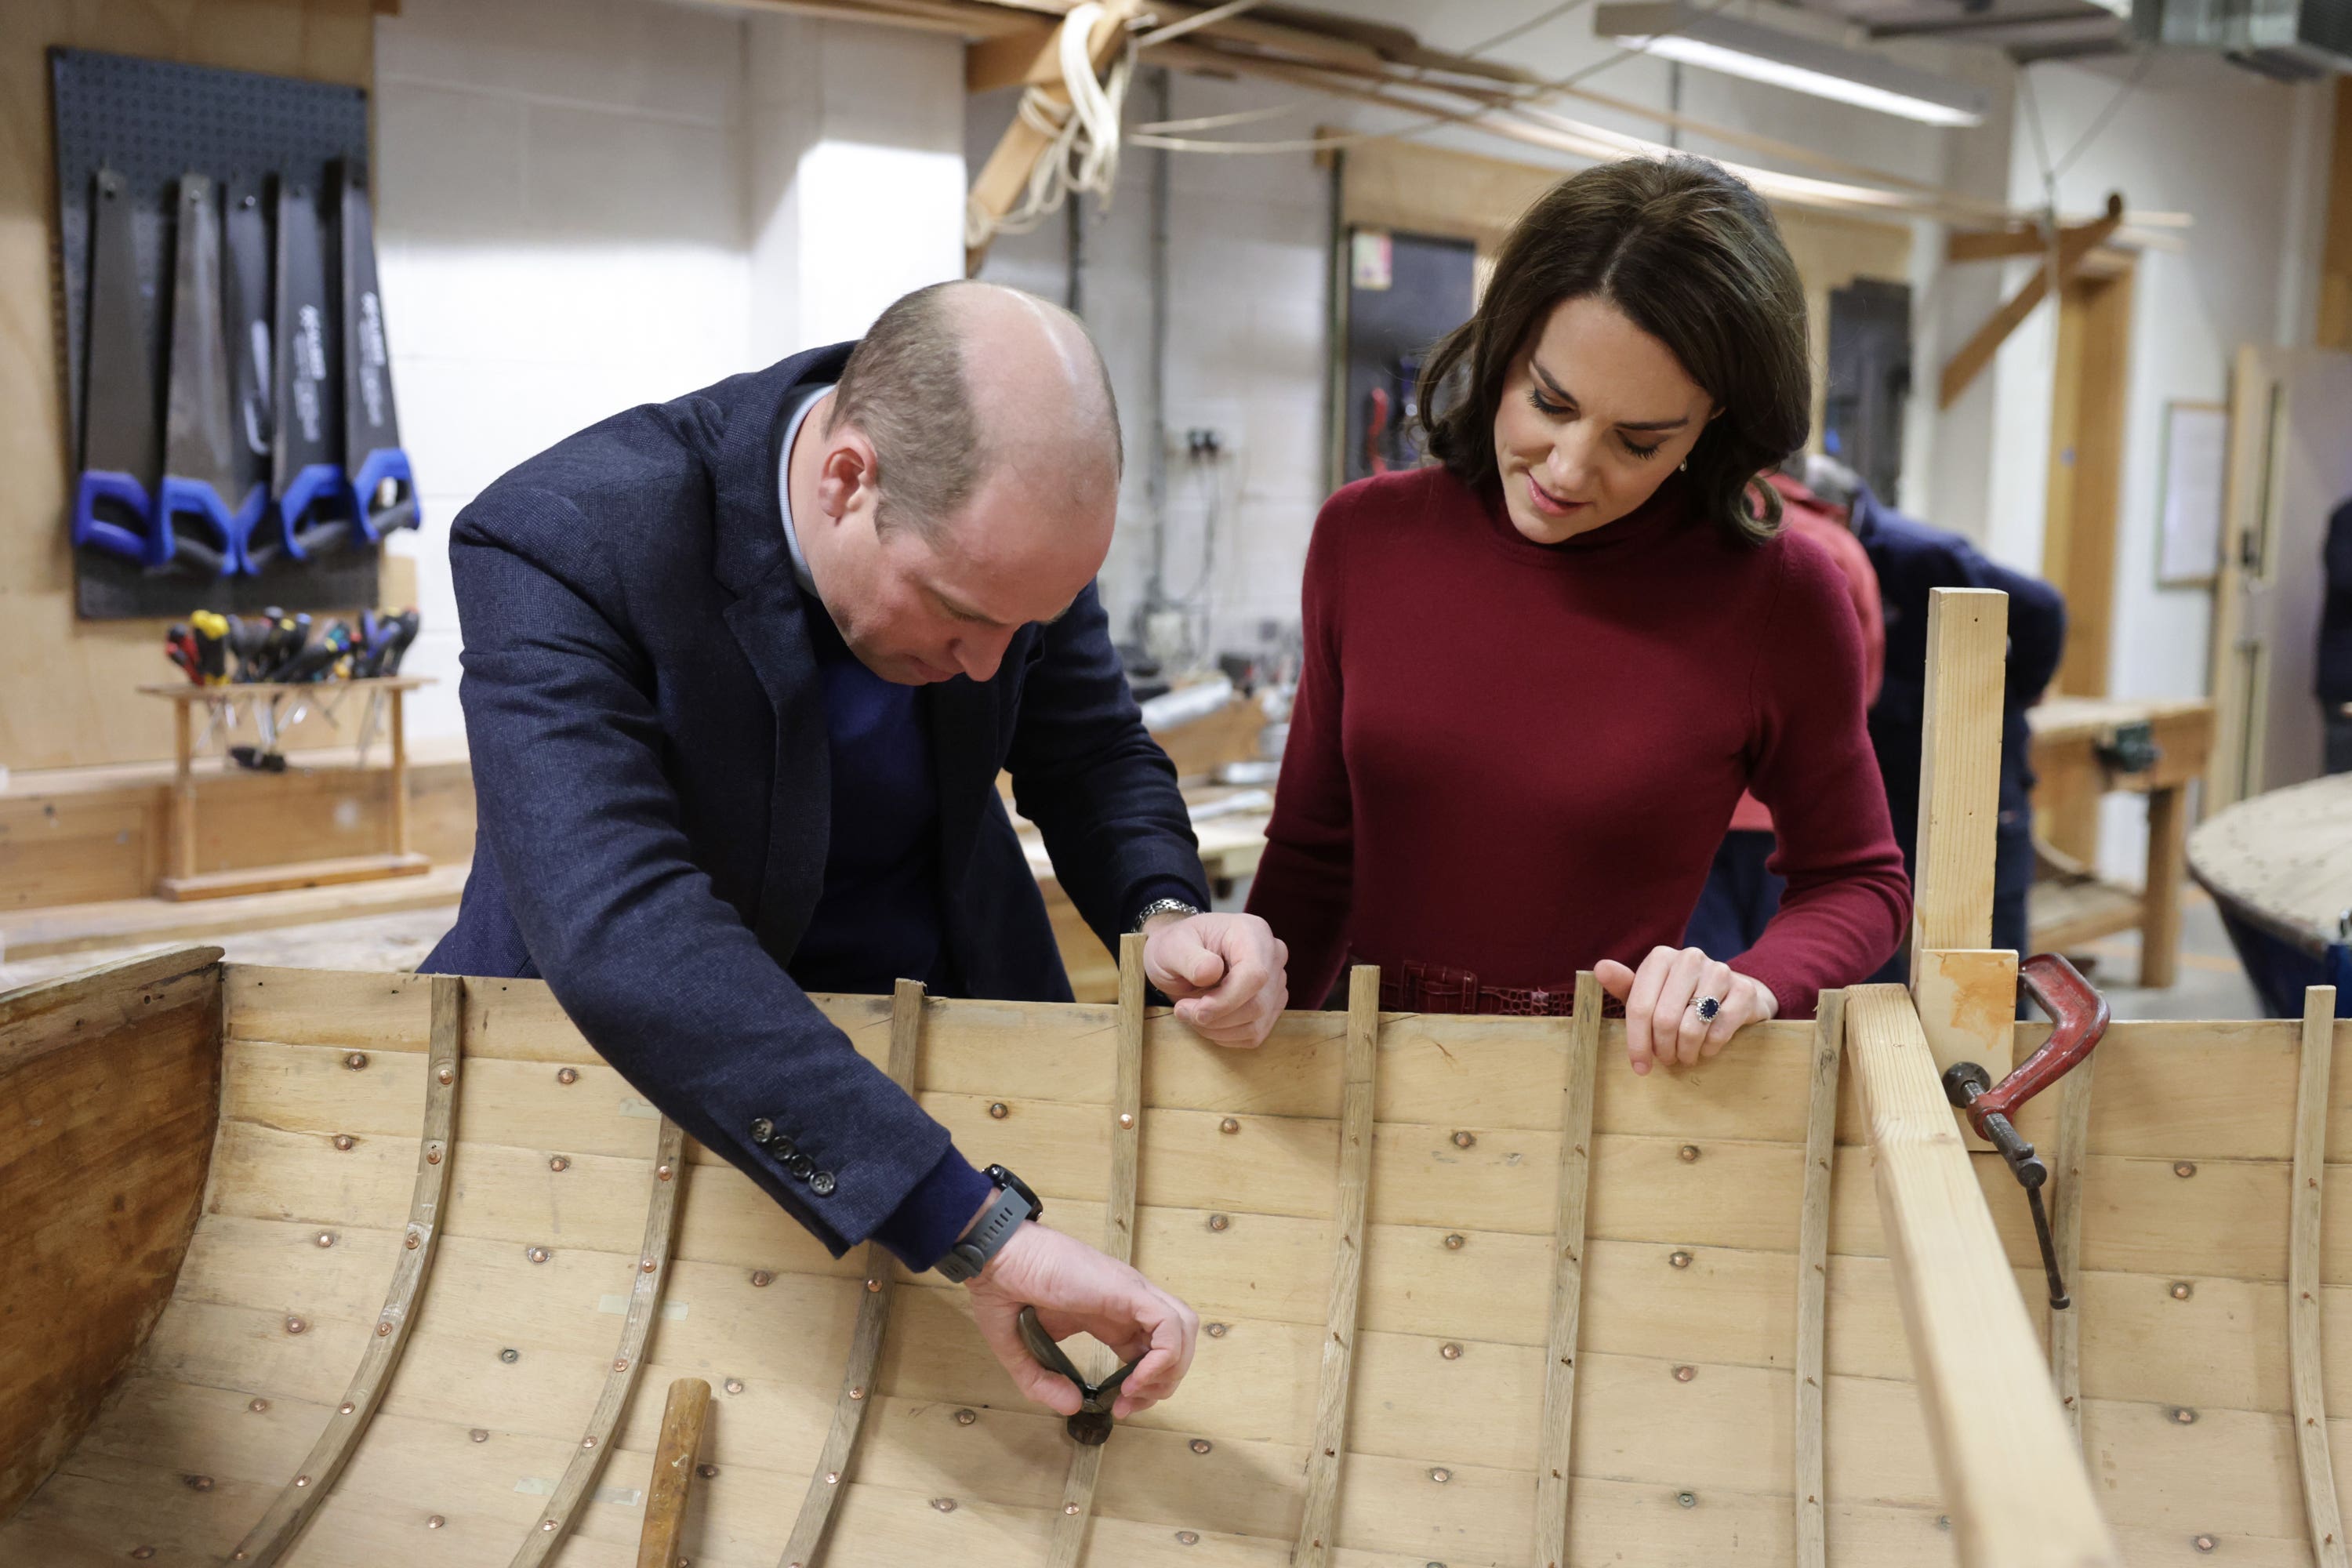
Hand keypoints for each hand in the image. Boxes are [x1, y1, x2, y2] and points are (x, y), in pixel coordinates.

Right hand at [964, 1221, 1198, 1419]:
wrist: (995, 1256)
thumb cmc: (1003, 1290)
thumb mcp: (1021, 1350)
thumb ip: (1041, 1382)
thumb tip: (1073, 1407)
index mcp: (1107, 1314)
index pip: (1148, 1350)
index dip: (1142, 1383)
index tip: (1116, 1406)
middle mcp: (1126, 1303)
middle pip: (1175, 1342)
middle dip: (1162, 1382)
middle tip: (1129, 1404)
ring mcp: (1130, 1293)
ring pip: (1183, 1329)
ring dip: (1171, 1369)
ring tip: (1137, 1391)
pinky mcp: (1128, 1290)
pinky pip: (1169, 1324)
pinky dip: (1164, 1357)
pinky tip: (1135, 1379)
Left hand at [1142, 910, 1288, 1047]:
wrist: (1181, 955)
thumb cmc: (1178, 946)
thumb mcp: (1172, 945)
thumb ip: (1189, 958)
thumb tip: (1210, 972)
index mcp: (1253, 933)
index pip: (1254, 975)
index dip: (1226, 1000)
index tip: (1197, 1011)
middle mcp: (1272, 956)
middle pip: (1257, 1004)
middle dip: (1216, 1017)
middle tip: (1183, 1011)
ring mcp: (1275, 983)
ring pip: (1256, 1024)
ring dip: (1217, 1029)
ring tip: (1191, 1012)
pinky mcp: (1271, 1006)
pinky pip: (1254, 1034)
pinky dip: (1226, 1035)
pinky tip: (1208, 1020)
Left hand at [1595, 946, 1776, 1075]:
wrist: (1734, 993)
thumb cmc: (1682, 997)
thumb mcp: (1651, 993)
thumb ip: (1625, 986)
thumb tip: (1600, 968)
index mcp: (1661, 958)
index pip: (1639, 1007)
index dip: (1637, 1042)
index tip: (1639, 1066)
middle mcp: (1690, 958)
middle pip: (1664, 1020)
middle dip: (1663, 1049)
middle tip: (1667, 1060)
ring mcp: (1720, 971)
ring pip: (1691, 1028)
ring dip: (1686, 1052)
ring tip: (1685, 1055)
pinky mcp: (1744, 990)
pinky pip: (1719, 1032)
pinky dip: (1710, 1048)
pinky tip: (1706, 1047)